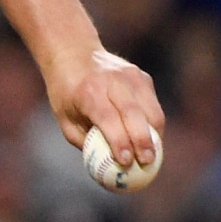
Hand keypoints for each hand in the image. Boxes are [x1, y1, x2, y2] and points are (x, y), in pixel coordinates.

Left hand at [49, 48, 163, 170]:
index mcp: (89, 92)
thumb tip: (105, 167)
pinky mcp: (142, 77)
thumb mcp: (65, 119)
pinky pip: (152, 105)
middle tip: (147, 163)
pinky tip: (149, 138)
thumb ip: (85, 141)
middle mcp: (112, 82)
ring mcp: (131, 76)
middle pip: (134, 114)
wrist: (75, 54)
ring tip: (152, 155)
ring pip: (151, 110)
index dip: (119, 141)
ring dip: (155, 135)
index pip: (109, 119)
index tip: (126, 162)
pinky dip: (153, 124)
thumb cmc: (67, 95)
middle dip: (144, 141)